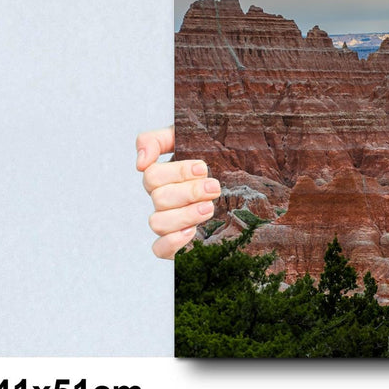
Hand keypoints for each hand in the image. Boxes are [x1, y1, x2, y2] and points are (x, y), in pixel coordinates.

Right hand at [136, 127, 220, 258]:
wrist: (248, 182)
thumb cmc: (217, 157)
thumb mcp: (191, 138)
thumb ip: (158, 140)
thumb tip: (140, 162)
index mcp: (165, 177)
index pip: (152, 176)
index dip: (177, 172)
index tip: (203, 168)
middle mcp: (164, 200)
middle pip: (159, 198)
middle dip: (189, 192)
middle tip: (214, 188)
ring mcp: (170, 222)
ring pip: (157, 223)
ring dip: (185, 215)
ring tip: (209, 208)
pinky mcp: (178, 244)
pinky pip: (159, 249)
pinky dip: (172, 242)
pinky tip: (192, 232)